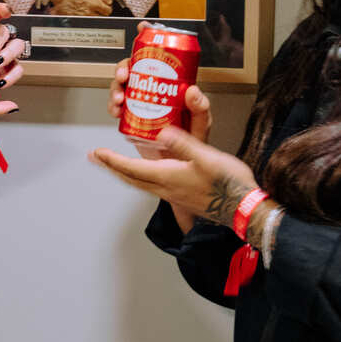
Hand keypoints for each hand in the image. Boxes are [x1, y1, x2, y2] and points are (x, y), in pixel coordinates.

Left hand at [0, 1, 26, 93]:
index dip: (2, 9)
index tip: (3, 11)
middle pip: (6, 31)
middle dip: (0, 40)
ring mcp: (5, 53)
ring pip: (16, 49)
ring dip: (8, 56)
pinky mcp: (7, 70)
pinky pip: (16, 71)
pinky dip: (11, 77)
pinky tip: (0, 82)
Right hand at [44, 0, 112, 16]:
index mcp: (96, 1)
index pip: (108, 8)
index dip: (107, 4)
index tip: (104, 2)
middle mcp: (90, 10)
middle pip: (103, 15)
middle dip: (102, 10)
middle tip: (97, 5)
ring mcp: (82, 16)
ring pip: (95, 19)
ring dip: (94, 14)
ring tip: (89, 7)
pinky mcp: (75, 19)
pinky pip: (85, 21)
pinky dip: (85, 17)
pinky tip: (82, 10)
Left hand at [89, 124, 256, 227]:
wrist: (244, 209)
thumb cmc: (228, 184)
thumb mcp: (206, 156)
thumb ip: (183, 144)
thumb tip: (161, 133)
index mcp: (167, 177)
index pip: (131, 168)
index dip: (112, 160)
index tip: (97, 153)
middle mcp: (166, 188)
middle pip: (131, 178)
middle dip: (111, 167)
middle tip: (97, 159)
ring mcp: (174, 195)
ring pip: (140, 184)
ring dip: (124, 174)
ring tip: (115, 166)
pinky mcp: (182, 197)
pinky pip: (152, 187)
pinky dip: (140, 179)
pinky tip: (146, 175)